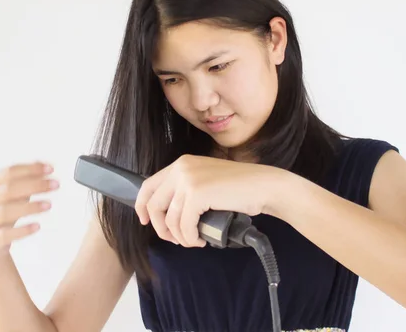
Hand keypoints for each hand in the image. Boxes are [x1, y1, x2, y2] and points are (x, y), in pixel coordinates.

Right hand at [0, 161, 57, 265]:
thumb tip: (44, 163)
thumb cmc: (1, 215)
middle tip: (55, 184)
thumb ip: (26, 179)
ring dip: (29, 207)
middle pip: (8, 190)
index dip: (31, 169)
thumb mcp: (12, 195)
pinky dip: (21, 230)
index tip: (51, 169)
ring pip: (5, 211)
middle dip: (34, 185)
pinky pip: (3, 235)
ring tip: (49, 205)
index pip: (9, 172)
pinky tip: (37, 226)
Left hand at [134, 154, 281, 247]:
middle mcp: (181, 168)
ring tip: (193, 240)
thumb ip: (186, 190)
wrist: (263, 186)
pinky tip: (200, 240)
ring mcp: (188, 180)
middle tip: (175, 239)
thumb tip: (166, 214)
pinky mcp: (196, 194)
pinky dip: (190, 238)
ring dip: (180, 237)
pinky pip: (184, 226)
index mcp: (181, 164)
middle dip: (161, 228)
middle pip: (153, 205)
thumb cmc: (239, 188)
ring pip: (169, 219)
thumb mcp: (206, 182)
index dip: (143, 206)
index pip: (148, 185)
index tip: (146, 220)